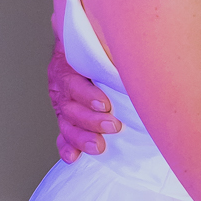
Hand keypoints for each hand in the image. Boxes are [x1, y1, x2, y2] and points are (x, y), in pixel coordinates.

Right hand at [48, 38, 119, 162]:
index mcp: (67, 66)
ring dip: (81, 138)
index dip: (87, 95)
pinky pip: (63, 135)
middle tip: (113, 126)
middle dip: (91, 120)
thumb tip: (138, 47)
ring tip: (99, 147)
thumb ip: (110, 48)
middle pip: (70, 108)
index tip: (105, 104)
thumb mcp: (99, 43)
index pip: (73, 83)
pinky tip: (73, 157)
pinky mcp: (65, 119)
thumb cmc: (95, 46)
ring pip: (66, 124)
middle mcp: (61, 87)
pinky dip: (67, 147)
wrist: (78, 46)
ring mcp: (62, 104)